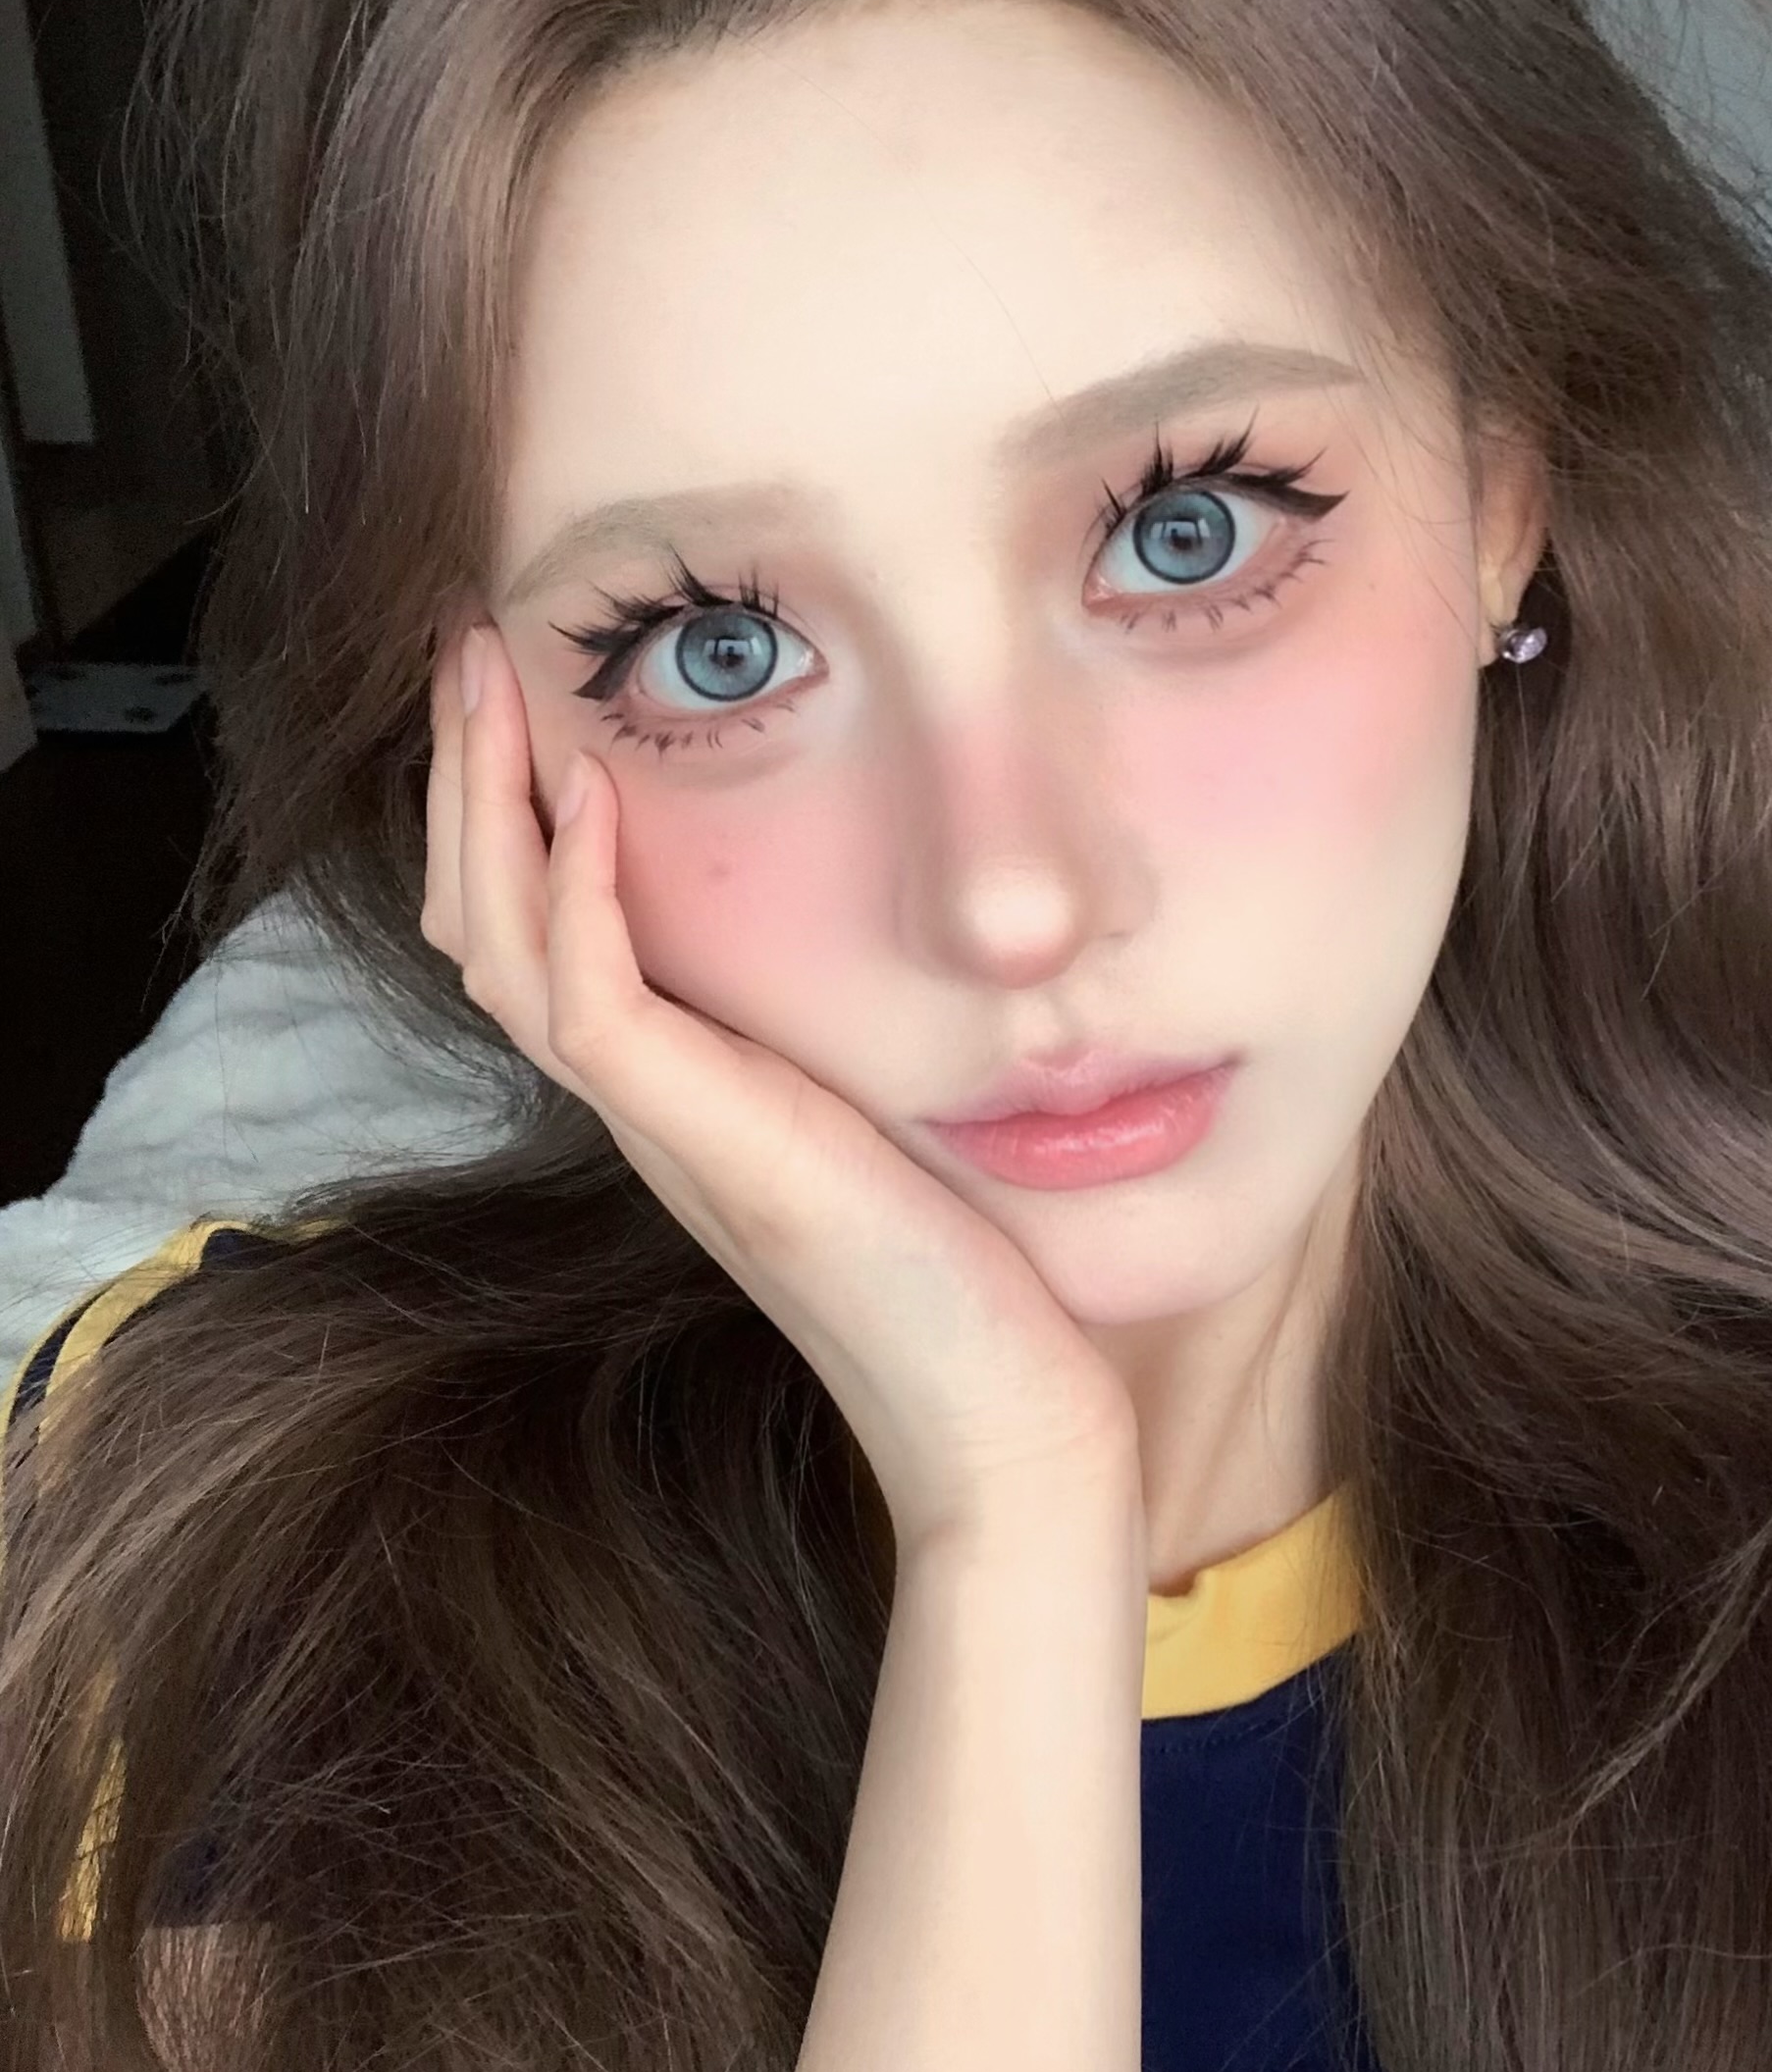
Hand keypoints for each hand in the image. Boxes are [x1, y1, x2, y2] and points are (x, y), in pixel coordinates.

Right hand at [421, 617, 1139, 1553]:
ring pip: (506, 951)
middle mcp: (648, 1104)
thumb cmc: (976, 1273)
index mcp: (680, 1091)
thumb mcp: (893, 1109)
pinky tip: (593, 796)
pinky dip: (577, 895)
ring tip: (485, 681)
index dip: (506, 816)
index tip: (523, 688)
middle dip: (466, 783)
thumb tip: (885, 916)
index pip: (535, 934)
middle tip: (464, 650)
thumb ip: (846, 1033)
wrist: (1006, 1421)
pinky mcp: (709, 1148)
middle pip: (487, 927)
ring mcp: (665, 1129)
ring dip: (487, 808)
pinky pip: (593, 1005)